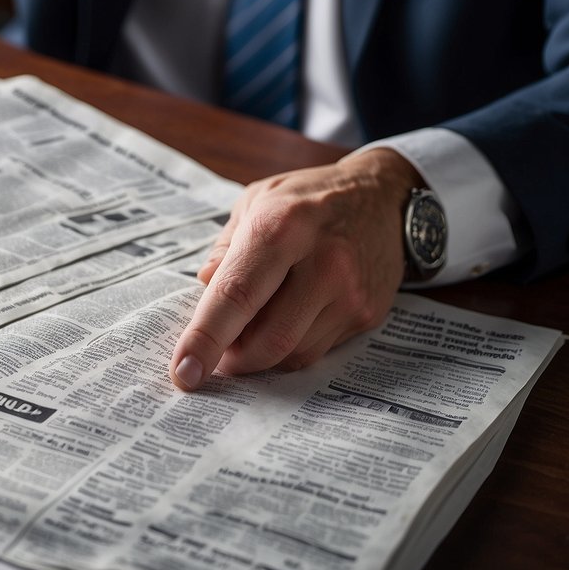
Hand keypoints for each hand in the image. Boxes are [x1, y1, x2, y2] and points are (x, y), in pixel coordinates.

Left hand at [170, 148, 422, 387]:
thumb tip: (203, 289)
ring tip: (252, 324)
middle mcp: (323, 263)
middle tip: (217, 348)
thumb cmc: (308, 197)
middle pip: (267, 340)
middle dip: (233, 357)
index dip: (205, 338)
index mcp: (283, 226)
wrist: (384, 196)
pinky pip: (317, 350)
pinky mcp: (368, 315)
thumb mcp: (256, 200)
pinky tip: (286, 319)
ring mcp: (351, 293)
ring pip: (292, 354)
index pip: (236, 295)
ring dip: (261, 353)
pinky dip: (290, 346)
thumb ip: (226, 247)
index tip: (184, 372)